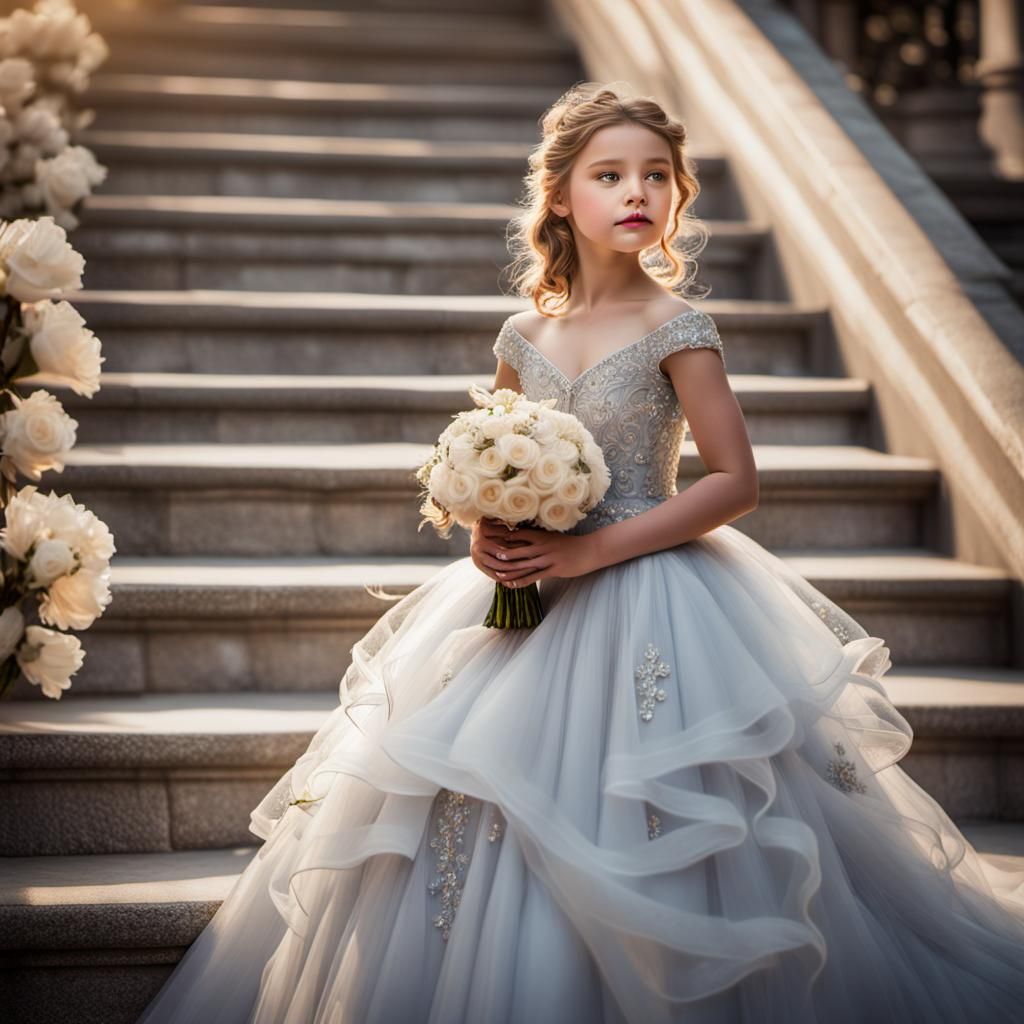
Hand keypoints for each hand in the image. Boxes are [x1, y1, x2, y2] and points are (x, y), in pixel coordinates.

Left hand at [471, 516, 597, 587]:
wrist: (590, 550)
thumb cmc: (571, 545)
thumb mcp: (553, 538)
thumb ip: (539, 538)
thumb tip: (523, 538)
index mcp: (541, 536)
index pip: (518, 535)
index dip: (504, 538)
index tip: (491, 540)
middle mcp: (542, 546)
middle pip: (517, 550)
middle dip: (502, 554)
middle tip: (488, 556)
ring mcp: (548, 558)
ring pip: (524, 565)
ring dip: (509, 570)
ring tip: (496, 573)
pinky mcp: (554, 570)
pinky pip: (534, 577)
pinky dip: (521, 581)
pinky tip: (512, 585)